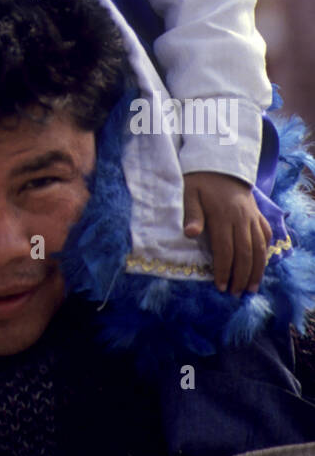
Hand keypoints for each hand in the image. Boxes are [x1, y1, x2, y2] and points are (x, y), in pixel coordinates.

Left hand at [182, 171, 271, 295]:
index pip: (225, 249)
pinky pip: (265, 234)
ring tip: (252, 287)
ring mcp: (251, 215)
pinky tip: (261, 263)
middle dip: (241, 276)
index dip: (223, 270)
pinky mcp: (257, 213)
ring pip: (259, 247)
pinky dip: (264, 250)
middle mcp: (241, 218)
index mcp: (222, 215)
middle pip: (244, 252)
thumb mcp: (189, 192)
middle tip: (236, 294)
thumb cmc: (199, 180)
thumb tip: (190, 234)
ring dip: (257, 269)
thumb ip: (191, 214)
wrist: (219, 161)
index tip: (220, 286)